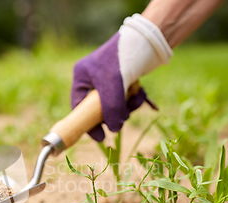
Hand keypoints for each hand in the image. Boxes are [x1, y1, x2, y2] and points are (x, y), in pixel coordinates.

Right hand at [71, 14, 171, 141]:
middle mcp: (93, 80)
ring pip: (114, 106)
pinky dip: (133, 100)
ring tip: (135, 99)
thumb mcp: (112, 87)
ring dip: (127, 108)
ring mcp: (108, 81)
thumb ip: (111, 110)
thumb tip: (114, 130)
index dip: (88, 125)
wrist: (147, 40)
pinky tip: (140, 93)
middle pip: (98, 109)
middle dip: (113, 114)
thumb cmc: (122, 58)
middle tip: (123, 117)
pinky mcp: (123, 81)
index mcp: (82, 78)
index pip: (79, 107)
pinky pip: (125, 99)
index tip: (100, 137)